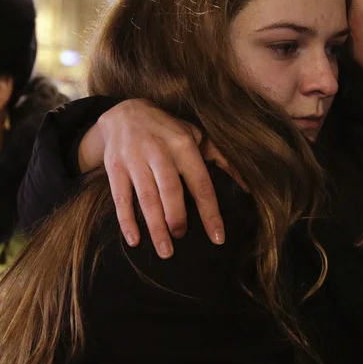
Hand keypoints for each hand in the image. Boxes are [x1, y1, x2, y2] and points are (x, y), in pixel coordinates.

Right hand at [81, 99, 225, 257]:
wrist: (124, 113)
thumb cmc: (167, 131)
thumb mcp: (195, 135)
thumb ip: (220, 158)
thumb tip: (247, 186)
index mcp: (183, 145)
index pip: (201, 183)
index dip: (210, 212)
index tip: (217, 238)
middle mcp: (159, 151)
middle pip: (171, 191)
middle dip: (177, 219)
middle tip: (181, 238)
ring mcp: (134, 159)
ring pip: (147, 197)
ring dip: (155, 227)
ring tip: (165, 250)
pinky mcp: (115, 168)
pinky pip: (121, 198)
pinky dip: (127, 221)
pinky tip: (134, 240)